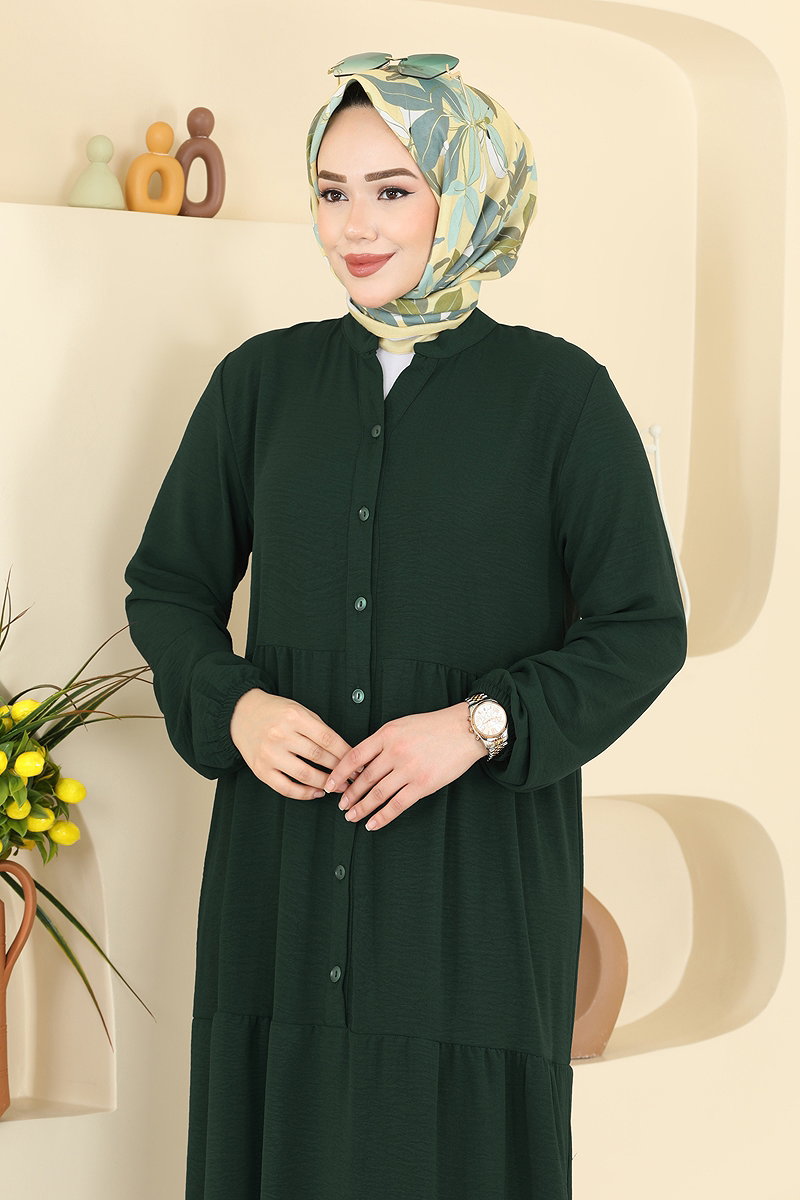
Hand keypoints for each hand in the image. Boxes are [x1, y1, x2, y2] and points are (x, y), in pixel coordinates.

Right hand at [230, 688, 356, 799]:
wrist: (241, 715)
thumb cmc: (275, 712)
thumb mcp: (299, 710)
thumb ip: (319, 729)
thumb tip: (344, 752)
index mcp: (294, 717)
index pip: (328, 738)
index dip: (346, 753)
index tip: (358, 763)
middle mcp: (280, 735)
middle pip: (318, 757)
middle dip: (340, 769)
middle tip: (354, 777)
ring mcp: (269, 754)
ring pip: (305, 774)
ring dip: (326, 784)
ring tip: (339, 787)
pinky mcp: (260, 770)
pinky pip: (286, 788)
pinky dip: (305, 794)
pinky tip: (317, 792)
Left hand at [323, 702, 485, 830]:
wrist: (465, 729)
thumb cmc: (433, 726)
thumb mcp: (401, 725)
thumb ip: (381, 742)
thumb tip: (360, 763)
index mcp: (386, 734)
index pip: (354, 756)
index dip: (338, 773)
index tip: (330, 785)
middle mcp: (395, 751)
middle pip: (363, 778)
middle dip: (349, 795)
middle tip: (341, 805)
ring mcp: (409, 769)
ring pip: (377, 794)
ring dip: (361, 808)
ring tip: (352, 816)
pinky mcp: (423, 784)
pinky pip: (397, 805)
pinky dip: (382, 817)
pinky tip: (372, 824)